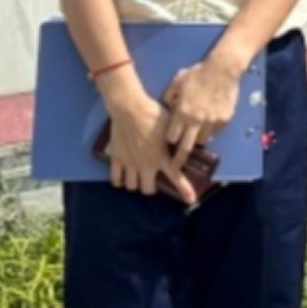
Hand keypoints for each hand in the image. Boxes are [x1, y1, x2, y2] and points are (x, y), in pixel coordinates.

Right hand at [96, 74, 185, 200]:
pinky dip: (119, 181)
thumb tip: (185, 138)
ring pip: (131, 186)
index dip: (184, 190)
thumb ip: (176, 136)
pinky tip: (122, 176)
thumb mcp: (170, 124)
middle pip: (148, 190)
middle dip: (151, 187)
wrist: (129, 107)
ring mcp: (129, 163)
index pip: (176, 177)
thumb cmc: (152, 112)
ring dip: (135, 183)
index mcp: (161, 156)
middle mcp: (145, 164)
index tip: (190, 200)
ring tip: (137, 176)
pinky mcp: (116, 158)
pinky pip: (115, 179)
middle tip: (151, 178)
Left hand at [164, 47, 247, 168]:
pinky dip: (210, 131)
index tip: (169, 143)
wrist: (223, 69)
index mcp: (182, 112)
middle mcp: (195, 120)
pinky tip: (209, 122)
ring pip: (201, 141)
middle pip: (185, 147)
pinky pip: (214, 133)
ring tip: (195, 135)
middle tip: (176, 168)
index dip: (170, 141)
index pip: (172, 137)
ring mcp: (211, 122)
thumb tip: (167, 106)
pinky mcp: (223, 121)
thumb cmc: (198, 73)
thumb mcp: (178, 81)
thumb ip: (170, 96)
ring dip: (197, 140)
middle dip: (179, 160)